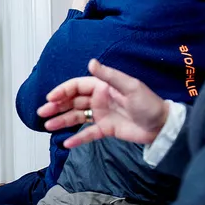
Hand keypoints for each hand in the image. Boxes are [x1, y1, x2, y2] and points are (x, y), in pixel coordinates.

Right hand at [37, 59, 170, 148]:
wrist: (162, 126)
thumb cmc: (149, 103)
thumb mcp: (130, 86)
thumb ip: (109, 75)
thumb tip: (91, 62)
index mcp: (103, 87)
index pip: (76, 87)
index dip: (62, 91)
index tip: (50, 98)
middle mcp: (99, 100)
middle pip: (72, 102)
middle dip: (56, 106)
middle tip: (42, 113)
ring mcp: (101, 115)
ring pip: (76, 117)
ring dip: (61, 121)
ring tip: (47, 126)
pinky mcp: (106, 129)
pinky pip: (88, 133)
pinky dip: (77, 138)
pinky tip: (66, 142)